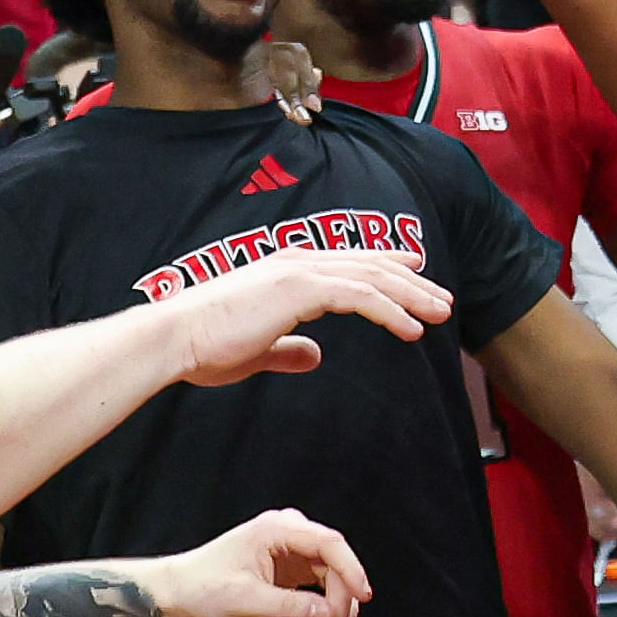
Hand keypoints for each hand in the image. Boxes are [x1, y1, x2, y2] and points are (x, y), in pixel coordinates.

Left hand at [133, 508, 370, 616]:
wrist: (177, 595)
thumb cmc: (202, 589)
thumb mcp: (245, 600)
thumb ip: (288, 607)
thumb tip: (327, 614)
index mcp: (278, 530)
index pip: (329, 544)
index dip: (351, 570)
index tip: (362, 597)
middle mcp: (288, 534)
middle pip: (333, 565)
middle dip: (339, 602)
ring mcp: (290, 551)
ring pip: (330, 579)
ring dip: (333, 612)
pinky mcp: (289, 570)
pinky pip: (318, 589)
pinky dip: (321, 612)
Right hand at [166, 248, 456, 383]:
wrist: (174, 339)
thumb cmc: (205, 347)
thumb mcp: (257, 349)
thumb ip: (287, 348)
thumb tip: (314, 355)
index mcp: (287, 270)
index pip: (348, 263)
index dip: (386, 265)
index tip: (416, 272)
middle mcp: (298, 262)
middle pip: (369, 265)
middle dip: (411, 281)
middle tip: (442, 298)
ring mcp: (300, 271)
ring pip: (373, 277)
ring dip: (412, 295)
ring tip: (440, 313)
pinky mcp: (301, 288)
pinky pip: (361, 296)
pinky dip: (391, 311)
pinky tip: (411, 329)